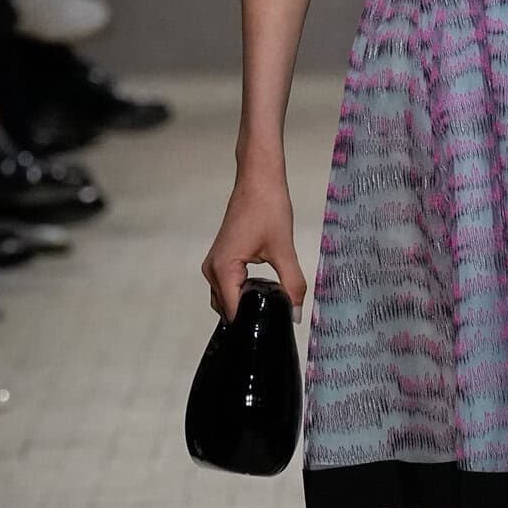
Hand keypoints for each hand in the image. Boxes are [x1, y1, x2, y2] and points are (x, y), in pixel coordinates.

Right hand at [202, 172, 306, 323]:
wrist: (258, 180)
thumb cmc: (268, 207)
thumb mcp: (284, 250)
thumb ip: (292, 285)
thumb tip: (295, 314)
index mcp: (223, 270)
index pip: (234, 313)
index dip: (253, 323)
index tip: (272, 328)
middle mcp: (212, 270)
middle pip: (228, 309)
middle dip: (250, 315)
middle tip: (277, 317)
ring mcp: (213, 264)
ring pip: (227, 298)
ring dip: (247, 304)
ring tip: (273, 305)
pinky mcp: (220, 259)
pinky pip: (228, 286)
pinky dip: (243, 292)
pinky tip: (265, 291)